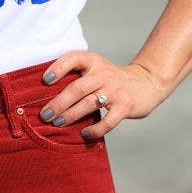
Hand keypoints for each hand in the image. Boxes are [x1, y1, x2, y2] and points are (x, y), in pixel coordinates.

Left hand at [38, 50, 171, 139]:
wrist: (147, 82)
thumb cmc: (111, 78)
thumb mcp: (96, 68)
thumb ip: (77, 74)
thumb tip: (46, 94)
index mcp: (93, 61)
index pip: (73, 58)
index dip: (58, 67)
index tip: (45, 80)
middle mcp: (104, 73)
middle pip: (77, 88)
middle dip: (58, 103)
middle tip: (44, 115)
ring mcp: (115, 90)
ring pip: (89, 104)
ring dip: (70, 115)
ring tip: (57, 123)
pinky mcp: (125, 106)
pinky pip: (107, 121)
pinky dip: (94, 129)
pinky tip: (83, 134)